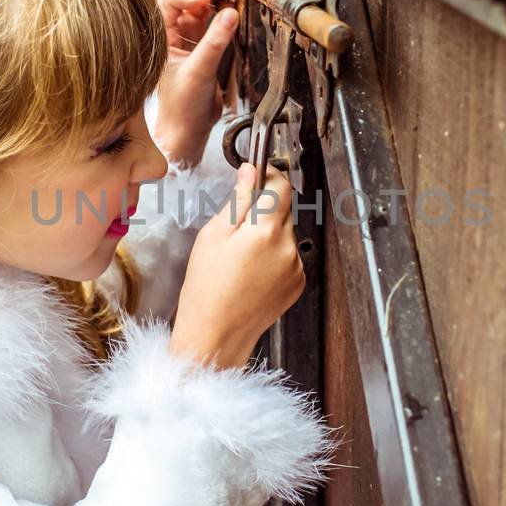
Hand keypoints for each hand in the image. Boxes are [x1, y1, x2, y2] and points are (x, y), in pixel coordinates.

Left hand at [154, 0, 238, 166]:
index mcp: (158, 35)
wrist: (187, 130)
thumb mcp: (199, 72)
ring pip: (198, 2)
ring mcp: (186, 35)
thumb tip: (230, 13)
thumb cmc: (181, 108)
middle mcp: (169, 31)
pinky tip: (232, 11)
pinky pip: (211, 16)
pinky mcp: (202, 43)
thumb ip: (215, 42)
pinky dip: (222, 9)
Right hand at [170, 163, 304, 369]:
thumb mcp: (214, 234)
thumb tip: (251, 171)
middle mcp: (289, 247)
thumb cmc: (207, 288)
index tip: (258, 172)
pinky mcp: (298, 283)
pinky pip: (289, 256)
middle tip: (237, 225)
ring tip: (242, 255)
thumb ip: (239, 199)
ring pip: (286, 233)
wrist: (216, 334)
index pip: (281, 185)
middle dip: (264, 208)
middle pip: (284, 209)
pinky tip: (252, 270)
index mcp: (267, 231)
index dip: (269, 173)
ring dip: (269, 233)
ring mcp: (296, 267)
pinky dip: (274, 255)